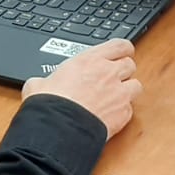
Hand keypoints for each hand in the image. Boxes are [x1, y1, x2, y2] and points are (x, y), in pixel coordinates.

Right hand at [22, 39, 141, 137]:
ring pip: (136, 85)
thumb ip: (45, 80)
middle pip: (130, 64)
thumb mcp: (38, 85)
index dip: (123, 49)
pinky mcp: (123, 114)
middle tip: (115, 77)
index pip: (119, 45)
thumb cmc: (49, 105)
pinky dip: (123, 112)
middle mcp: (108, 73)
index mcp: (90, 60)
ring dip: (128, 90)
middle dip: (124, 70)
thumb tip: (37, 84)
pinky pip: (130, 109)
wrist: (60, 130)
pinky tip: (111, 116)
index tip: (121, 53)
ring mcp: (119, 94)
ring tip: (116, 97)